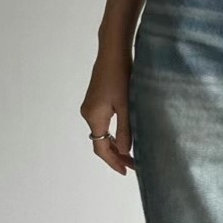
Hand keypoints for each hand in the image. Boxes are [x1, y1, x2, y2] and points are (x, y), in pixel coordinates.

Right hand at [80, 50, 135, 174]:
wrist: (112, 51)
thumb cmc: (120, 75)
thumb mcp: (126, 105)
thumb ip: (125, 129)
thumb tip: (124, 151)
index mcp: (94, 117)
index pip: (101, 148)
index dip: (113, 161)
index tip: (126, 171)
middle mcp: (88, 114)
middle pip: (100, 142)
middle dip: (116, 155)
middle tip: (133, 165)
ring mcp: (91, 106)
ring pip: (102, 133)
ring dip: (116, 144)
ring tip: (132, 154)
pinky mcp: (96, 100)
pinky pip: (103, 123)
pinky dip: (113, 133)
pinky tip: (126, 135)